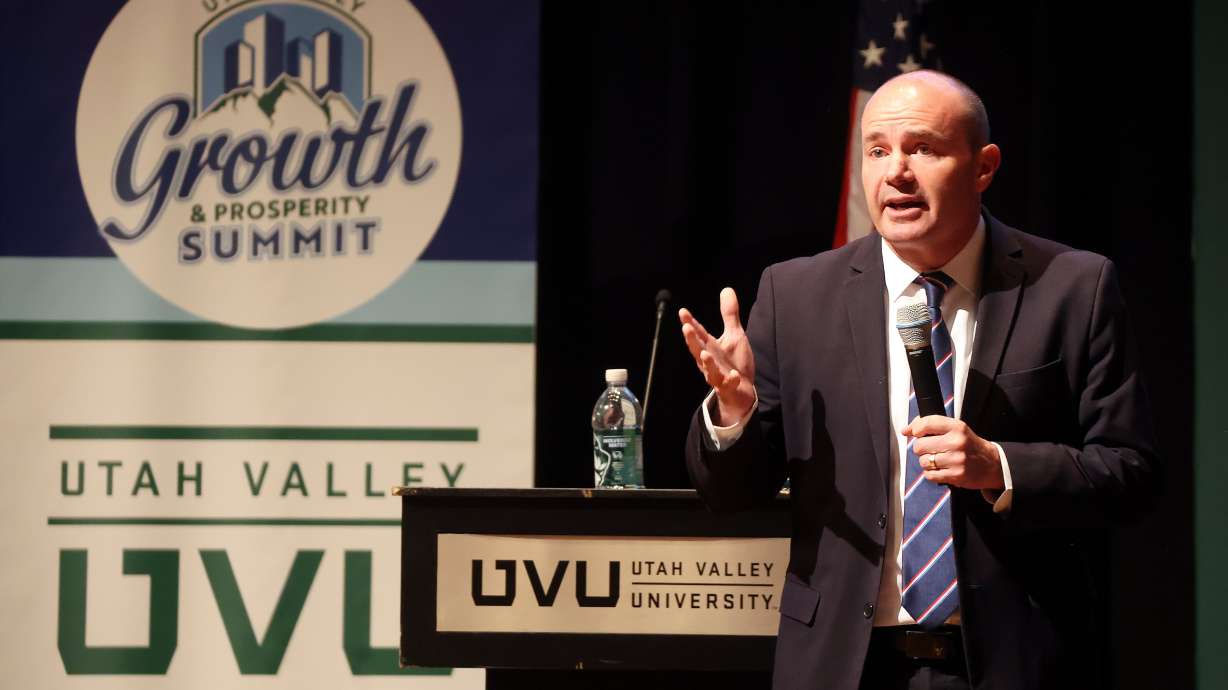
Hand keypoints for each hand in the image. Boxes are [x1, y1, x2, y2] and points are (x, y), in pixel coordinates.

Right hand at [678, 287, 755, 423]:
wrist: (740, 391)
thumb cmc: (734, 362)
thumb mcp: (734, 335)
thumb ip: (729, 314)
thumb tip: (726, 289)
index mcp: (710, 347)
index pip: (698, 333)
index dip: (690, 322)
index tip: (682, 311)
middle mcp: (710, 360)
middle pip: (698, 349)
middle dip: (692, 339)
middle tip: (686, 328)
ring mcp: (717, 375)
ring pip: (709, 369)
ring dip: (707, 362)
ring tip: (704, 353)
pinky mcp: (728, 387)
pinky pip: (728, 384)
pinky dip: (730, 380)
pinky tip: (734, 375)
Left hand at [904, 416, 1003, 489]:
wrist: (992, 464)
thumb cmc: (969, 445)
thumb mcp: (956, 429)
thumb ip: (932, 425)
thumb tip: (906, 430)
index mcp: (957, 427)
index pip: (927, 423)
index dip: (915, 428)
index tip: (914, 432)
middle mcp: (957, 442)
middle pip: (920, 445)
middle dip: (921, 448)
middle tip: (931, 449)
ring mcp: (956, 460)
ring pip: (923, 461)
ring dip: (926, 462)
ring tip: (938, 460)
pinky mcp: (956, 475)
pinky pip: (929, 475)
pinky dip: (931, 473)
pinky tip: (941, 469)